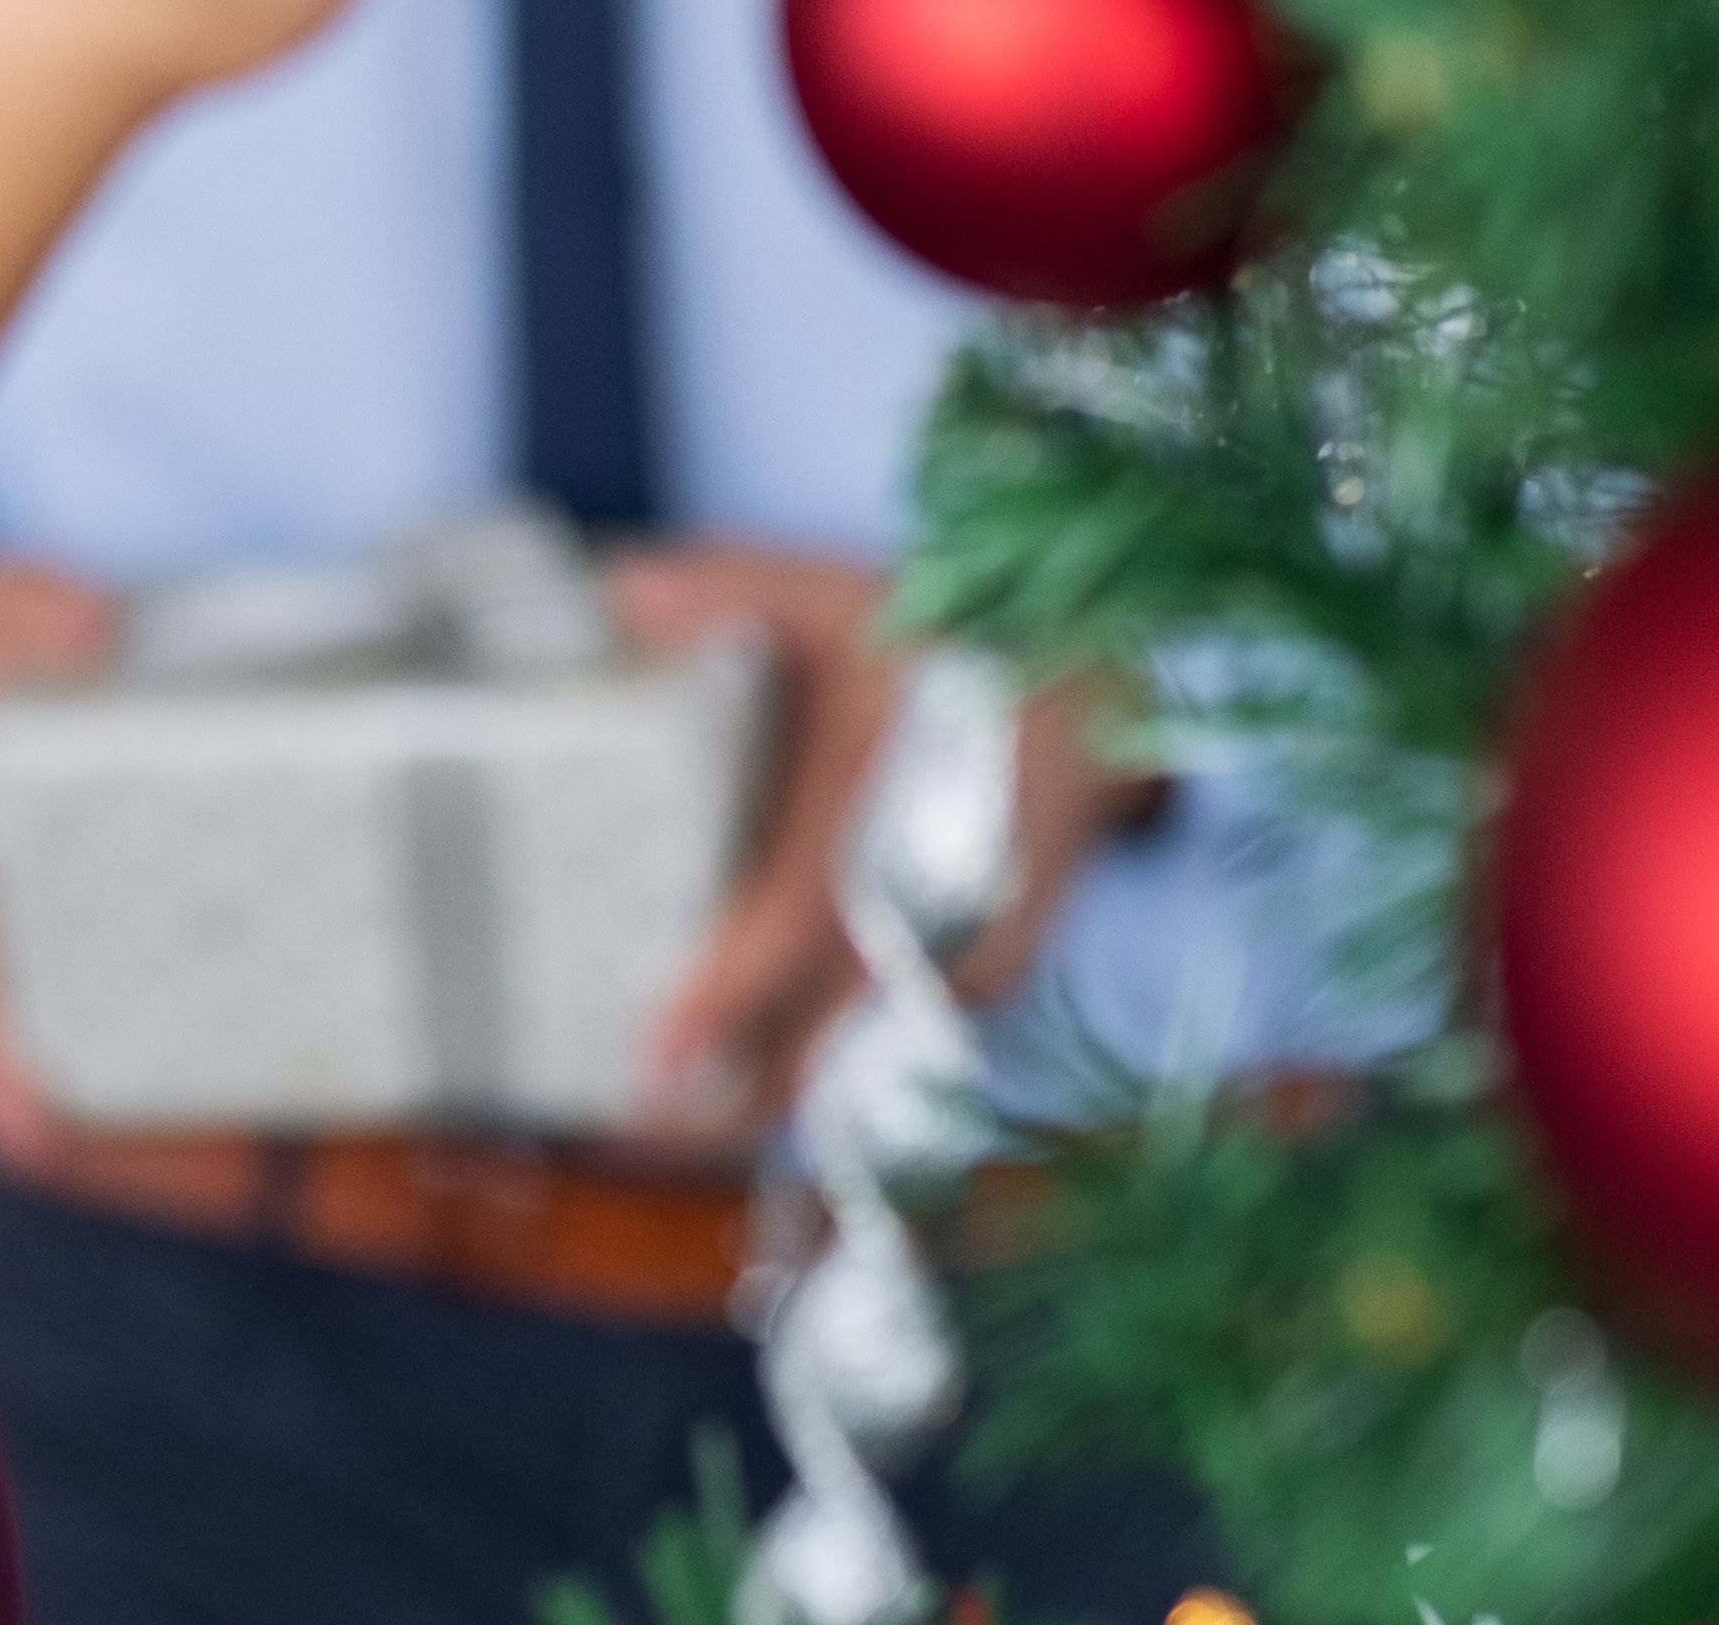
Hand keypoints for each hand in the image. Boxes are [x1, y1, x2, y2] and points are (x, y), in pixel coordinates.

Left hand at [611, 541, 1156, 1145]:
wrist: (1098, 693)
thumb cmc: (952, 638)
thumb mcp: (840, 596)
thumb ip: (730, 586)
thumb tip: (620, 589)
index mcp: (903, 809)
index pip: (800, 921)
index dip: (728, 995)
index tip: (654, 1059)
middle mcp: (946, 905)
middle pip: (829, 1031)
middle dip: (728, 1093)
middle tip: (624, 1126)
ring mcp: (975, 958)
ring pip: (867, 1058)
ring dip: (768, 1097)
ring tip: (655, 1132)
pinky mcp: (986, 984)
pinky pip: (899, 1049)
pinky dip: (824, 1080)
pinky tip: (743, 1101)